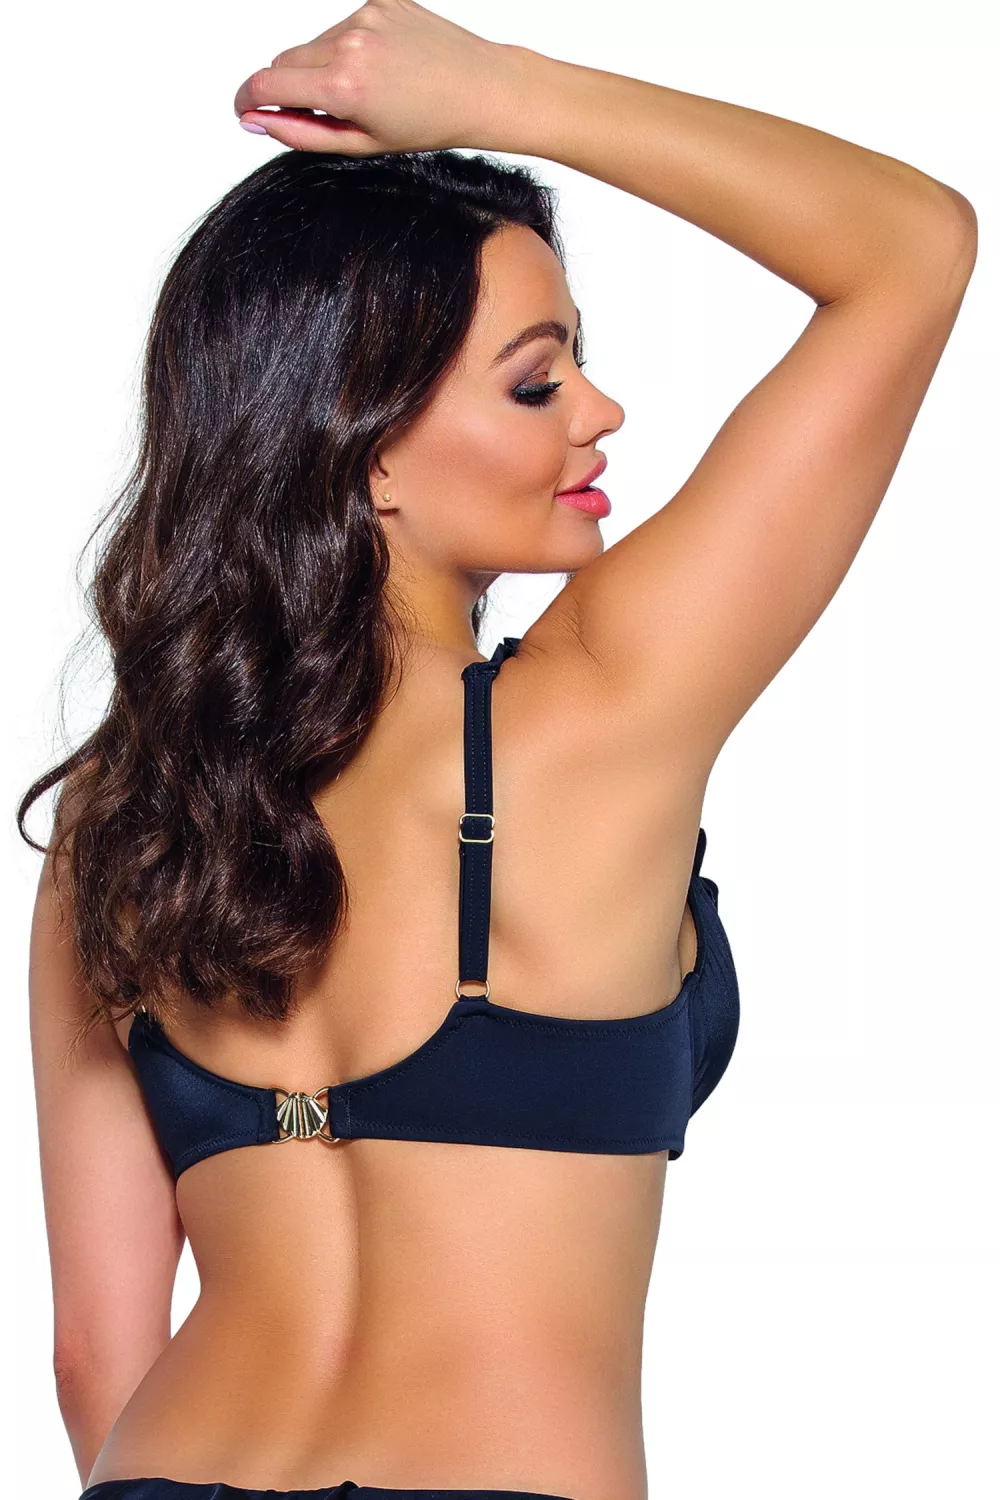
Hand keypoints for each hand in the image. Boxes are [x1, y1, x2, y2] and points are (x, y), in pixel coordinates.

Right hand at [233, 0, 521, 154]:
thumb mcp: (360, 144)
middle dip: (289, 86)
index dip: (247, 99)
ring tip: (366, 89)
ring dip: (324, 66)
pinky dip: (350, 46)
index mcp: (342, 85)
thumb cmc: (427, 124)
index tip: (244, 110)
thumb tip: (257, 119)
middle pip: (284, 61)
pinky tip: (382, 64)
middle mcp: (348, 43)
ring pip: (314, 44)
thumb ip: (301, 132)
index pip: (266, 83)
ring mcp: (364, 16)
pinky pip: (343, 25)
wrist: (479, 89)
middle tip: (321, 111)